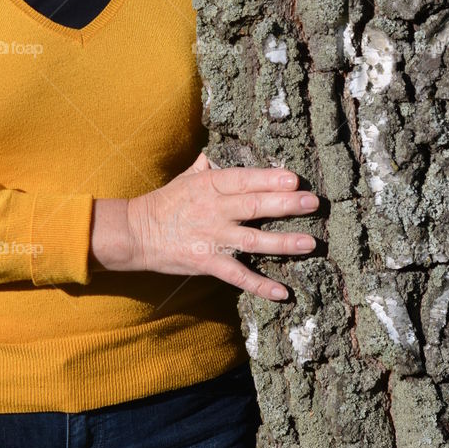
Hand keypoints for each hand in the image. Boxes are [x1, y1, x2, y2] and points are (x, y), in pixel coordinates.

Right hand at [127, 151, 319, 302]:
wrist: (134, 233)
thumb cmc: (163, 203)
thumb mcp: (184, 178)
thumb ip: (204, 168)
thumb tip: (213, 155)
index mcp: (208, 184)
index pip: (244, 179)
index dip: (269, 178)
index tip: (294, 178)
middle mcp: (213, 209)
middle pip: (254, 206)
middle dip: (286, 204)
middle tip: (313, 202)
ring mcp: (211, 237)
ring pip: (252, 240)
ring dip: (283, 242)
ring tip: (310, 243)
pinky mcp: (207, 262)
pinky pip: (237, 276)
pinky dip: (259, 285)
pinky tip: (281, 292)